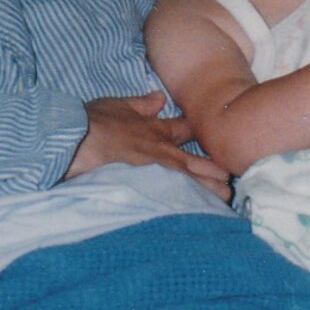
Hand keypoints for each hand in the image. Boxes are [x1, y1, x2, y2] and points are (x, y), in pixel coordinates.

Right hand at [66, 91, 231, 199]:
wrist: (78, 141)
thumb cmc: (94, 122)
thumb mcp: (119, 105)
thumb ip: (141, 104)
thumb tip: (159, 97)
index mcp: (156, 129)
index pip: (186, 130)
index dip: (203, 134)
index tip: (219, 140)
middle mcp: (162, 150)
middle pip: (196, 160)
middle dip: (215, 168)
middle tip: (231, 178)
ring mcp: (158, 170)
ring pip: (192, 179)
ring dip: (210, 187)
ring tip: (226, 197)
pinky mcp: (151, 187)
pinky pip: (177, 195)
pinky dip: (191, 202)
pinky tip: (202, 211)